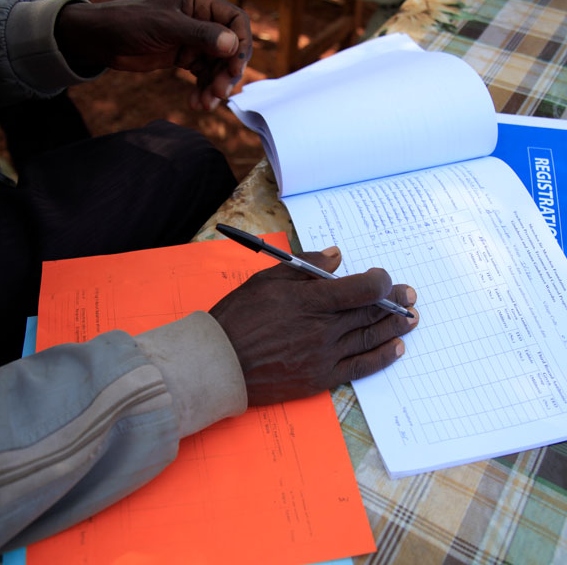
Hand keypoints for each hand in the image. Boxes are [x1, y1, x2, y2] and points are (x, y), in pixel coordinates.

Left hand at [55, 0, 251, 109]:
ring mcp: (195, 40)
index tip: (234, 69)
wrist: (102, 39)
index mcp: (201, 2)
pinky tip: (195, 103)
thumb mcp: (165, 27)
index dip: (241, 46)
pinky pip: (203, 76)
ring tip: (205, 105)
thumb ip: (199, 34)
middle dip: (226, 74)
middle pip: (230, 49)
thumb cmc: (130, 22)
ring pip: (218, 67)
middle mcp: (202, 20)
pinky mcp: (186, 57)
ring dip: (215, 87)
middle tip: (218, 93)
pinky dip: (202, 91)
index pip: (236, 21)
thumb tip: (233, 44)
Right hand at [210, 247, 418, 405]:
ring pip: (369, 338)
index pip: (362, 289)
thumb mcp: (267, 280)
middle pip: (370, 313)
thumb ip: (305, 266)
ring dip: (394, 328)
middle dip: (395, 303)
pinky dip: (381, 358)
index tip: (383, 278)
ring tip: (412, 319)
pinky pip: (359, 367)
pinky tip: (396, 349)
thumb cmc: (240, 317)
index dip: (381, 282)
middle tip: (410, 296)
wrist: (220, 363)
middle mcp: (324, 329)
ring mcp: (324, 356)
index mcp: (311, 301)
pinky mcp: (320, 377)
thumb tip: (336, 256)